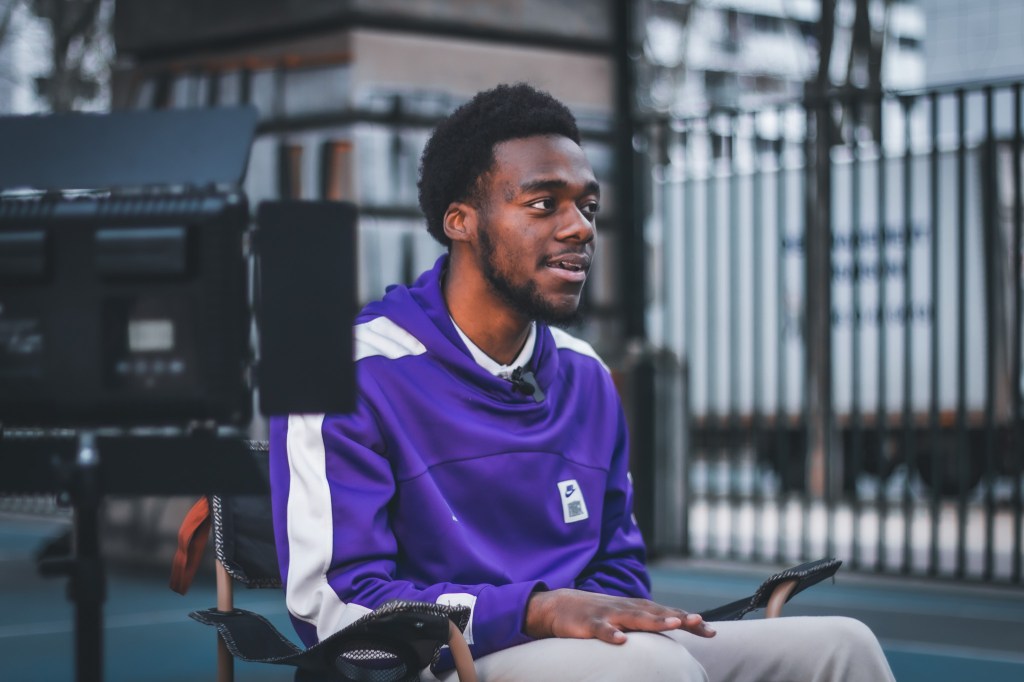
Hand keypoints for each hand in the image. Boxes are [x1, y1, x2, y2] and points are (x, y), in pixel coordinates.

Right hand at [524, 588, 715, 643]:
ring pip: (634, 618)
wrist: (559, 605)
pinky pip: (601, 629)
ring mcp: (608, 615)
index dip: (688, 620)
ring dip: (654, 620)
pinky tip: (621, 641)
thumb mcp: (625, 618)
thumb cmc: (597, 614)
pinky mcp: (589, 624)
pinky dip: (611, 634)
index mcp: (636, 609)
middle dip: (678, 616)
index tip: (711, 630)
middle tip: (699, 621)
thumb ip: (647, 623)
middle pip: (657, 613)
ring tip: (673, 623)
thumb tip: (674, 630)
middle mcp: (626, 609)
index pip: (667, 613)